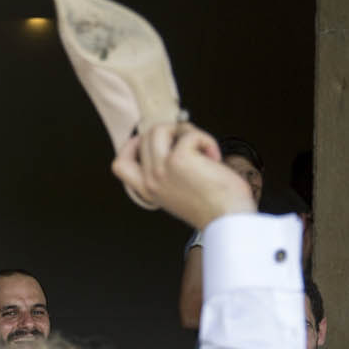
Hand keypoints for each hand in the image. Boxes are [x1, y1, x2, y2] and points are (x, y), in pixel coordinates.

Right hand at [112, 123, 255, 230]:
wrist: (228, 218)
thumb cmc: (215, 206)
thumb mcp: (180, 191)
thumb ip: (168, 173)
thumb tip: (174, 141)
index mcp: (148, 190)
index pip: (120, 164)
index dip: (131, 146)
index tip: (152, 142)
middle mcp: (150, 180)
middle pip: (145, 137)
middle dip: (171, 132)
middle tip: (192, 144)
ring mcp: (161, 169)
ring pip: (159, 129)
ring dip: (184, 130)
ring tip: (201, 146)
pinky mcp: (179, 159)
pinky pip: (190, 134)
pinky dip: (206, 140)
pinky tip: (214, 157)